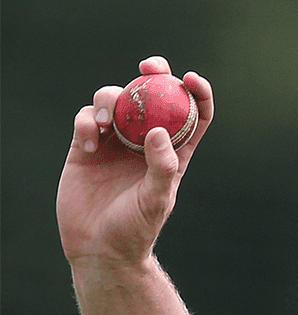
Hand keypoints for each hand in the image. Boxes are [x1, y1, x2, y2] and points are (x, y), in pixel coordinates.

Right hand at [57, 56, 214, 266]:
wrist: (98, 247)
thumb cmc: (136, 228)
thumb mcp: (156, 200)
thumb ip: (161, 167)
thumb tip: (157, 131)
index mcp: (172, 152)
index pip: (192, 115)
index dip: (196, 93)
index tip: (190, 78)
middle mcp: (143, 142)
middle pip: (151, 97)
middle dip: (152, 75)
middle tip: (149, 67)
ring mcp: (113, 142)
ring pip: (114, 101)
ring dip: (111, 99)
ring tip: (105, 120)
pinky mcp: (85, 147)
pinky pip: (85, 119)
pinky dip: (86, 121)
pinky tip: (88, 143)